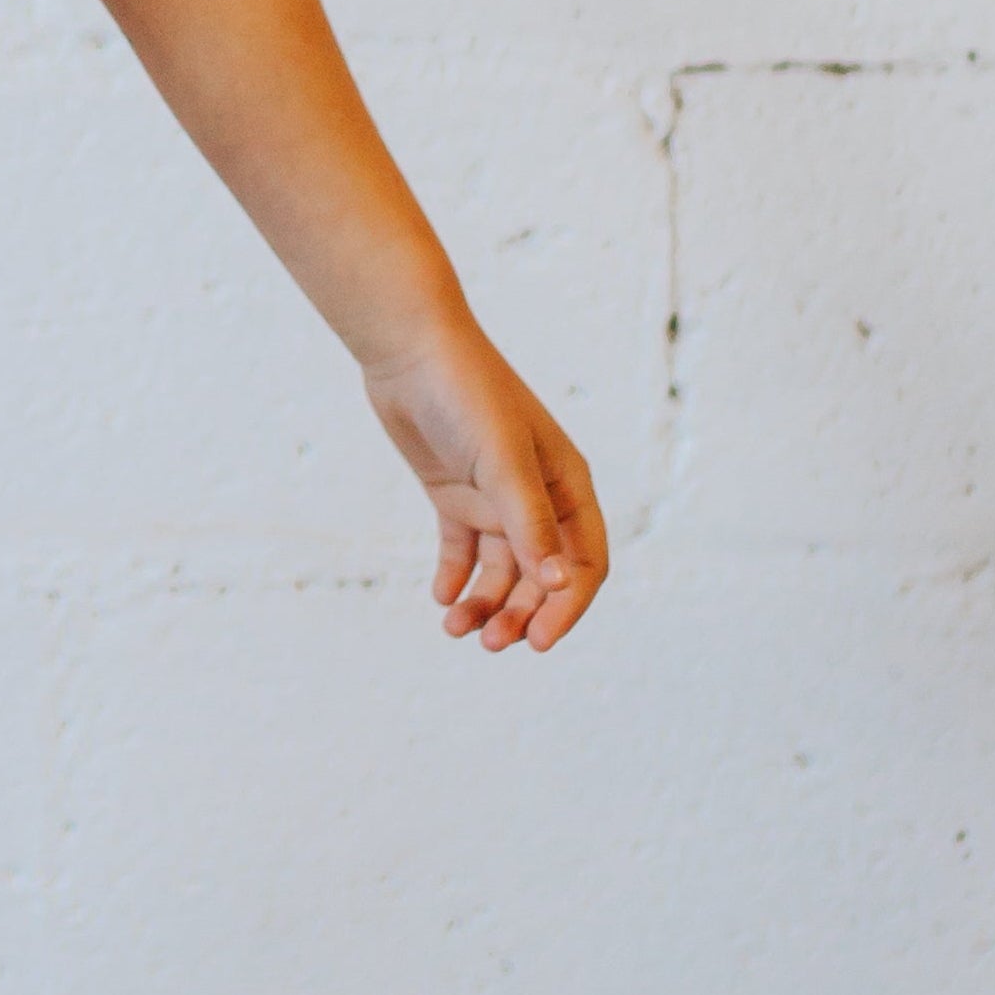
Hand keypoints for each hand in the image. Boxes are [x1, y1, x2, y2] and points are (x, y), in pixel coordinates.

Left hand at [364, 327, 608, 653]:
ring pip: (500, 571)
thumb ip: (530, 524)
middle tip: (490, 644)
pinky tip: (441, 597)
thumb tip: (558, 585)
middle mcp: (538, 497)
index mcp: (568, 485)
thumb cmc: (468, 394)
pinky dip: (456, 578)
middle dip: (520, 614)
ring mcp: (495, 498)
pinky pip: (463, 551)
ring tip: (454, 627)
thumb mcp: (503, 462)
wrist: (410, 351)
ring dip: (485, 604)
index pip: (584, 563)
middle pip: (540, 577)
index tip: (539, 642)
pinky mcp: (455, 495)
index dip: (566, 607)